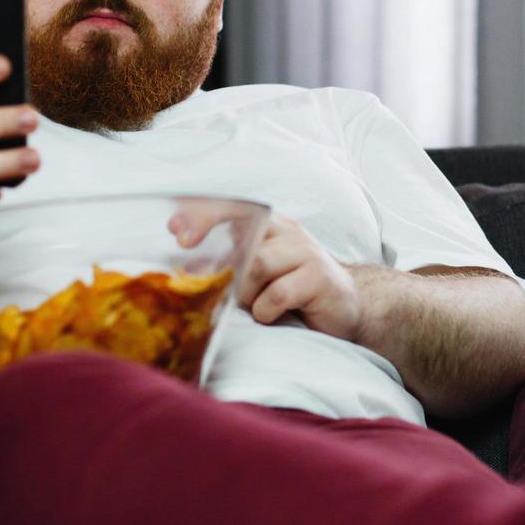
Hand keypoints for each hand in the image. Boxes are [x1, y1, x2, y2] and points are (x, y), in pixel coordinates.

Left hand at [172, 209, 364, 341]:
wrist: (347, 306)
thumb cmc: (295, 292)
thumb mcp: (261, 273)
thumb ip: (232, 264)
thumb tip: (188, 270)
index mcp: (270, 226)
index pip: (233, 208)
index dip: (203, 215)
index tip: (176, 232)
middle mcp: (287, 232)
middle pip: (243, 235)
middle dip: (218, 260)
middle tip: (203, 280)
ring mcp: (305, 253)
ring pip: (257, 265)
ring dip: (247, 292)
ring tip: (255, 306)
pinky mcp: (319, 278)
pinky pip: (278, 294)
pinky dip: (266, 310)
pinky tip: (272, 316)